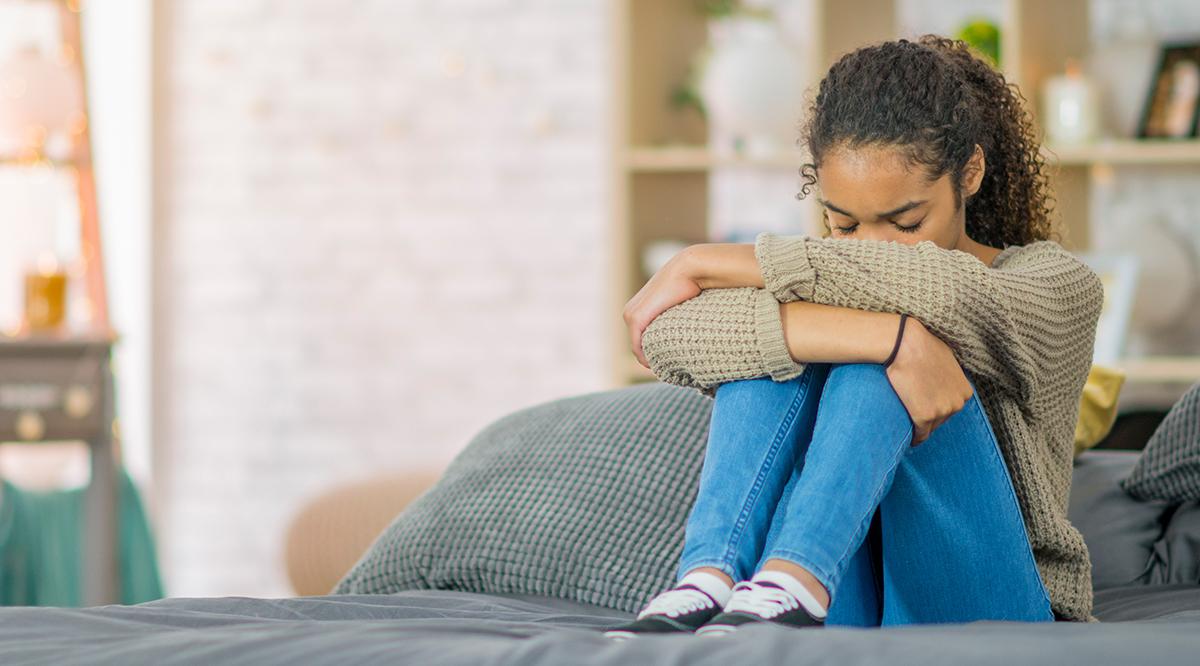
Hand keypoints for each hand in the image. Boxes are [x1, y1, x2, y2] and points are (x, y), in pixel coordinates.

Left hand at [623, 247, 702, 367]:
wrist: (690, 268)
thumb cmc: (692, 286)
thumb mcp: (681, 308)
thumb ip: (678, 318)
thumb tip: (689, 335)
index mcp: (639, 310)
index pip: (642, 342)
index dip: (655, 355)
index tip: (672, 365)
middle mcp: (630, 313)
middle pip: (640, 348)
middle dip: (653, 360)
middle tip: (672, 371)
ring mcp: (630, 315)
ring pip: (638, 350)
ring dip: (651, 361)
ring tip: (669, 370)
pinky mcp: (635, 318)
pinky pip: (637, 348)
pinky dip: (647, 360)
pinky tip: (661, 367)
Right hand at [884, 317, 973, 444]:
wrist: (906, 345)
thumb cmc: (923, 347)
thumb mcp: (949, 360)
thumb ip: (951, 376)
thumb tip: (944, 380)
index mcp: (965, 392)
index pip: (951, 407)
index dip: (937, 406)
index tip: (925, 405)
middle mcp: (957, 404)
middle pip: (942, 419)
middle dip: (929, 417)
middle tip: (913, 411)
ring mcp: (941, 411)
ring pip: (930, 428)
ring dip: (921, 426)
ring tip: (908, 422)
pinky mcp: (924, 417)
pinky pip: (920, 435)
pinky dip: (914, 438)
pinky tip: (909, 439)